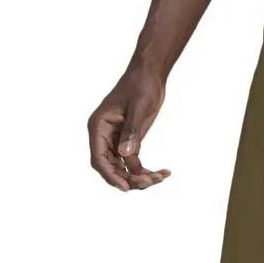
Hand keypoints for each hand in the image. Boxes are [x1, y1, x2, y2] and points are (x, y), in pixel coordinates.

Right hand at [88, 64, 169, 190]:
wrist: (150, 75)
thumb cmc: (141, 86)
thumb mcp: (138, 108)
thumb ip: (132, 132)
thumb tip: (125, 155)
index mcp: (99, 127)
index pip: (99, 159)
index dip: (110, 176)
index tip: (126, 187)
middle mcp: (104, 136)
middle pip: (110, 168)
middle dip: (129, 179)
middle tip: (151, 181)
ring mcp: (116, 140)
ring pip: (123, 169)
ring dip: (140, 178)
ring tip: (161, 177)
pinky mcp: (129, 142)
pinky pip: (134, 164)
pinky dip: (146, 171)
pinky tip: (164, 172)